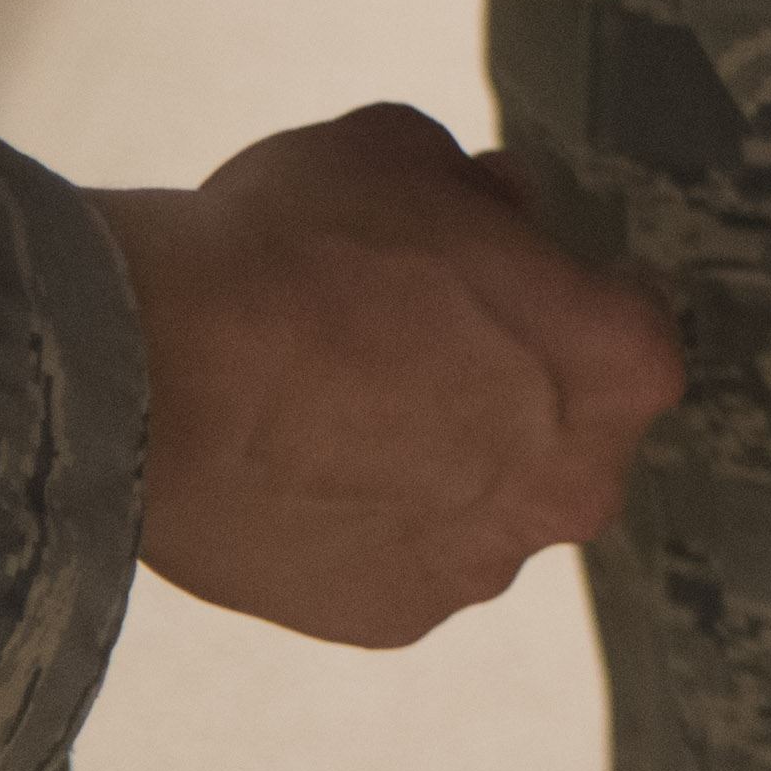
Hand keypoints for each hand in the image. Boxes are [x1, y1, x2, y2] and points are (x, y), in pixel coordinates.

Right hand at [101, 104, 685, 647]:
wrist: (145, 369)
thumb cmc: (289, 249)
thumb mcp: (408, 153)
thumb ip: (483, 191)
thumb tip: (500, 205)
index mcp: (621, 363)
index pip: (625, 322)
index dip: (555, 291)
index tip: (492, 281)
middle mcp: (579, 481)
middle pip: (566, 427)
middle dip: (509, 388)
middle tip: (406, 346)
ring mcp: (486, 562)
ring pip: (484, 504)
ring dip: (435, 465)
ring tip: (332, 413)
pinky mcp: (395, 617)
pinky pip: (397, 562)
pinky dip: (361, 528)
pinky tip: (296, 476)